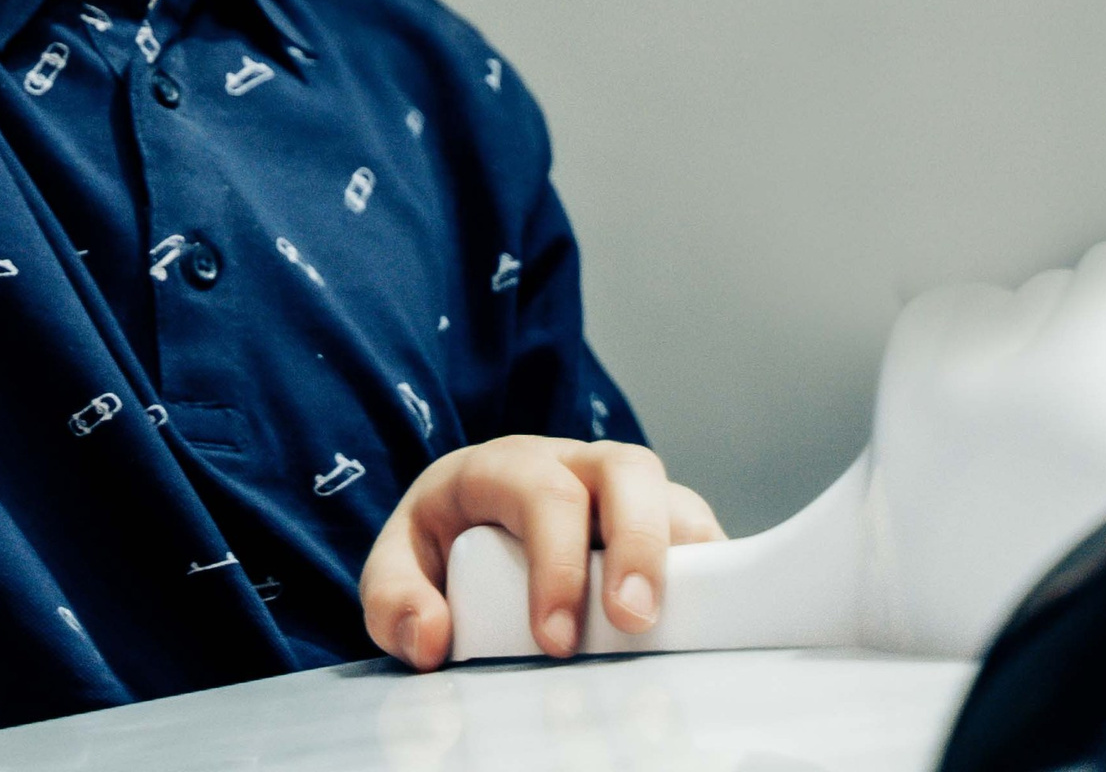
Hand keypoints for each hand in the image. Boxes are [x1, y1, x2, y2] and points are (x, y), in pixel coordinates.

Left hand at [360, 435, 723, 670]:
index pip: (541, 491)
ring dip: (686, 555)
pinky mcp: (657, 524)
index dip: (556, 562)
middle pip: (624, 470)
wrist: (463, 530)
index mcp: (503, 466)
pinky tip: (713, 621)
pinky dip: (713, 571)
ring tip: (689, 626)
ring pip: (671, 494)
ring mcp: (618, 491)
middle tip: (632, 620)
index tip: (554, 640)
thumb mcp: (397, 565)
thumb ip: (392, 598)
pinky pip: (699, 533)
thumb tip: (430, 637)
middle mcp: (571, 465)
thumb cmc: (439, 545)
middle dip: (636, 544)